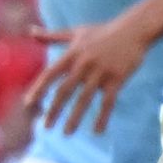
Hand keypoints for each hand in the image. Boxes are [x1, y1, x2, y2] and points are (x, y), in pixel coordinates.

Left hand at [30, 16, 158, 135]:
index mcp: (72, 53)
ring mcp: (101, 71)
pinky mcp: (117, 78)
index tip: (28, 104)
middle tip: (46, 127)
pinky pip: (108, 102)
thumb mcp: (76, 32)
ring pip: (84, 99)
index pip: (50, 73)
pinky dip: (102, 117)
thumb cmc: (103, 31)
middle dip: (54, 110)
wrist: (134, 29)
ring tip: (67, 133)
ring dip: (74, 118)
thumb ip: (52, 36)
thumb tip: (30, 32)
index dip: (39, 88)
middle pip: (64, 90)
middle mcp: (84, 63)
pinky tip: (97, 131)